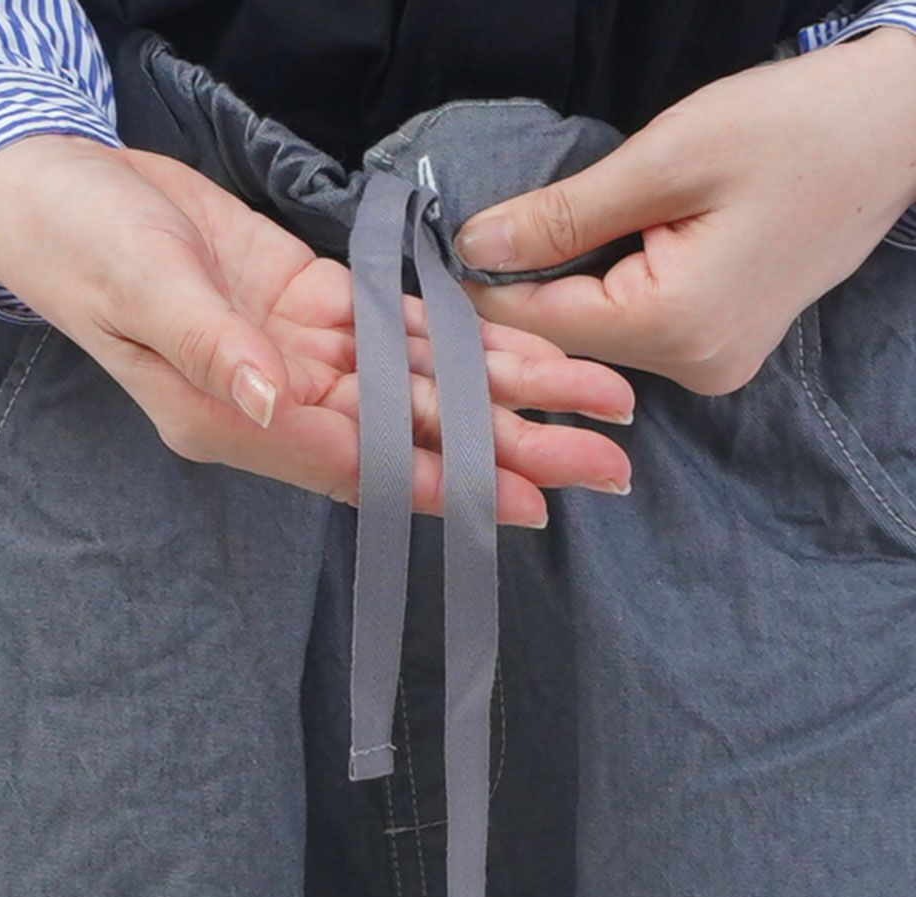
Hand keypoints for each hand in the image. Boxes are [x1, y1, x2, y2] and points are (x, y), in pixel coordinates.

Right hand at [0, 135, 634, 526]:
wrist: (62, 189)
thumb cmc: (78, 244)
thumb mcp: (138, 287)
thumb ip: (209, 346)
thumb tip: (270, 399)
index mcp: (240, 417)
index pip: (361, 463)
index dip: (443, 485)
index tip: (523, 505)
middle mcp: (286, 401)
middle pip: (416, 434)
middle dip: (511, 448)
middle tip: (601, 464)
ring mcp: (307, 355)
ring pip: (426, 384)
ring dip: (509, 394)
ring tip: (594, 404)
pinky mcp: (317, 306)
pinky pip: (405, 330)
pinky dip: (467, 339)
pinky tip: (527, 349)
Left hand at [455, 28, 915, 394]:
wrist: (890, 134)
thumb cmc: (793, 129)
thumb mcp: (667, 158)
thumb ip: (564, 215)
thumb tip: (475, 246)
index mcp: (677, 326)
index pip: (542, 325)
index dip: (479, 295)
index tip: (427, 269)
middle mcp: (693, 367)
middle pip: (567, 342)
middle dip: (511, 301)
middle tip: (458, 256)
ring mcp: (711, 367)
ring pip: (598, 340)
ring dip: (553, 299)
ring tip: (507, 256)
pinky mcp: (720, 350)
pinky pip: (634, 333)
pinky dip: (597, 301)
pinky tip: (571, 268)